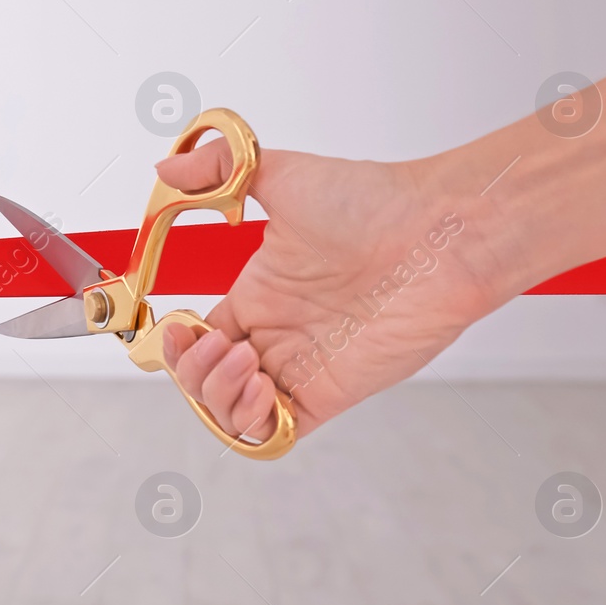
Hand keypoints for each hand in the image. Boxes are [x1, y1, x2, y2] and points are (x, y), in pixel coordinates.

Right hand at [156, 139, 503, 440]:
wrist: (439, 232)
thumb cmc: (377, 202)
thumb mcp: (281, 172)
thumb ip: (216, 169)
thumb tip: (166, 171)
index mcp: (261, 294)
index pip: (200, 338)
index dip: (179, 343)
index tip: (178, 323)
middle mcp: (277, 335)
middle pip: (207, 381)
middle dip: (192, 372)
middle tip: (216, 345)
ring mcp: (301, 367)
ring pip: (232, 414)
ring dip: (218, 397)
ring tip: (243, 361)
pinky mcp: (328, 394)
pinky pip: (275, 435)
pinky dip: (251, 423)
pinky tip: (261, 386)